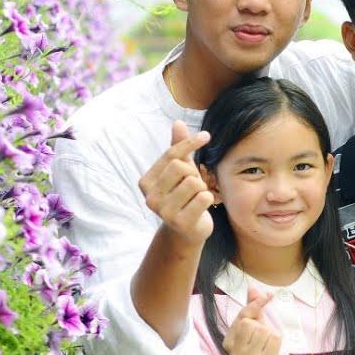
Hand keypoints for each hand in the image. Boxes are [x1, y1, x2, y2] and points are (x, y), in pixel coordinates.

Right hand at [139, 121, 214, 243]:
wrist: (187, 231)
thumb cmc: (183, 197)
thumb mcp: (180, 171)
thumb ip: (177, 148)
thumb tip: (178, 122)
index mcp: (146, 182)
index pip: (171, 155)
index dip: (190, 143)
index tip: (206, 136)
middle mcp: (150, 197)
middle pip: (182, 167)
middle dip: (194, 173)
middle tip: (193, 186)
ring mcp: (164, 212)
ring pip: (194, 183)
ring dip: (202, 188)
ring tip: (195, 198)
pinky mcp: (181, 223)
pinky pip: (204, 198)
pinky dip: (208, 199)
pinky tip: (200, 208)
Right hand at [223, 286, 292, 354]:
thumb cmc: (261, 343)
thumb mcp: (255, 323)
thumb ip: (252, 306)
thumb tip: (252, 287)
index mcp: (228, 341)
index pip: (242, 316)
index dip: (255, 304)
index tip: (268, 296)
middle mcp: (234, 352)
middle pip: (251, 323)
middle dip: (262, 326)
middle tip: (262, 337)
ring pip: (264, 330)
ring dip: (271, 334)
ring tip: (268, 344)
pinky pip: (274, 338)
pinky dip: (278, 341)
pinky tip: (273, 350)